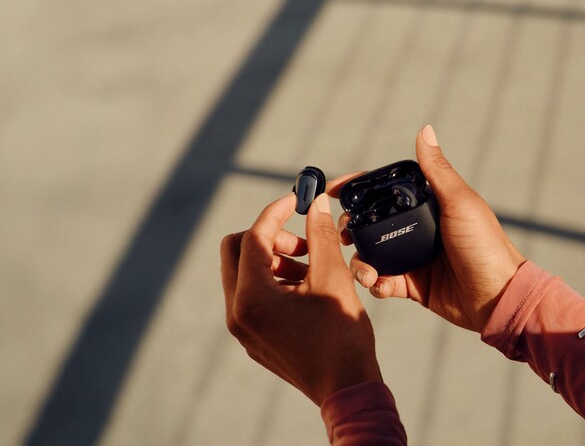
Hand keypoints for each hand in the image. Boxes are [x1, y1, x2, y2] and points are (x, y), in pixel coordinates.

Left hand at [220, 193, 381, 405]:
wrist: (346, 388)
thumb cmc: (341, 336)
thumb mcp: (333, 277)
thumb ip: (320, 235)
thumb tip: (315, 203)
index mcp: (251, 297)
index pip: (253, 237)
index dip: (276, 212)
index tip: (297, 200)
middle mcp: (237, 313)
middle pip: (236, 252)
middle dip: (270, 237)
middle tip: (303, 242)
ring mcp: (242, 328)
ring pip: (244, 274)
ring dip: (274, 260)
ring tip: (311, 267)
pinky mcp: (253, 337)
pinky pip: (251, 297)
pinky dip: (273, 282)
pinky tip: (306, 288)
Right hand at [331, 126, 526, 332]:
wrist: (498, 298)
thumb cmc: (486, 245)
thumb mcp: (460, 203)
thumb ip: (437, 171)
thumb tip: (425, 129)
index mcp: (427, 205)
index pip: (384, 191)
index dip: (357, 188)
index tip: (333, 189)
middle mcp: (416, 229)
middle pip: (371, 224)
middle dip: (351, 228)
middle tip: (343, 235)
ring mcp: (413, 258)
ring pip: (371, 255)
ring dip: (360, 262)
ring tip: (364, 271)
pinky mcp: (412, 286)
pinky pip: (383, 282)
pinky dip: (375, 283)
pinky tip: (379, 284)